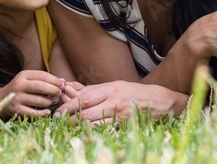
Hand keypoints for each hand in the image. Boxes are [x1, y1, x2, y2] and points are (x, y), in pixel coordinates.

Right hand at [0, 70, 65, 117]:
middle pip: (41, 87)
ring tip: (54, 101)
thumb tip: (63, 81)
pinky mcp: (16, 109)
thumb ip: (44, 80)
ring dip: (49, 102)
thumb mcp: (28, 80)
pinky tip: (48, 112)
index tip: (63, 84)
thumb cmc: (20, 89)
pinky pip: (33, 113)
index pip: (42, 75)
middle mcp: (19, 85)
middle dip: (54, 90)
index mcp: (23, 75)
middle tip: (60, 93)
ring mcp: (17, 98)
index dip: (55, 80)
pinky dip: (43, 113)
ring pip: (39, 101)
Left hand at [54, 80, 187, 123]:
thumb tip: (72, 90)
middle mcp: (114, 102)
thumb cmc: (134, 92)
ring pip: (91, 125)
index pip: (83, 98)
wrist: (159, 102)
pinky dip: (91, 132)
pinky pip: (102, 131)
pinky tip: (84, 132)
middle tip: (58, 121)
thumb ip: (94, 89)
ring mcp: (119, 116)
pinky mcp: (123, 127)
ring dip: (77, 127)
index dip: (67, 106)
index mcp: (111, 89)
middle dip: (68, 119)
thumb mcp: (115, 85)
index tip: (57, 111)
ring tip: (68, 127)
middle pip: (84, 113)